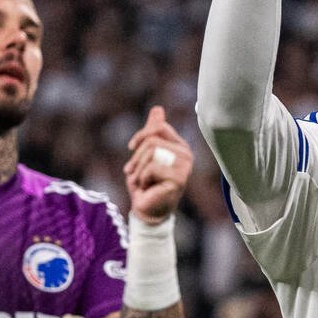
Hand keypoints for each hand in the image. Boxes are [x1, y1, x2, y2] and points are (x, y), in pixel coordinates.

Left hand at [124, 106, 192, 223]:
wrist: (146, 209)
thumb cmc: (145, 182)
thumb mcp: (145, 153)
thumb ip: (152, 132)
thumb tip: (158, 108)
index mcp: (179, 145)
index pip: (158, 127)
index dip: (140, 135)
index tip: (131, 148)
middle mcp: (186, 154)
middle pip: (152, 139)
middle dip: (136, 156)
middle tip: (133, 172)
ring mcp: (184, 167)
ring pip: (151, 152)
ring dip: (138, 169)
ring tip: (142, 181)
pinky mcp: (179, 179)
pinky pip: (152, 168)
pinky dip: (143, 178)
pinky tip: (148, 188)